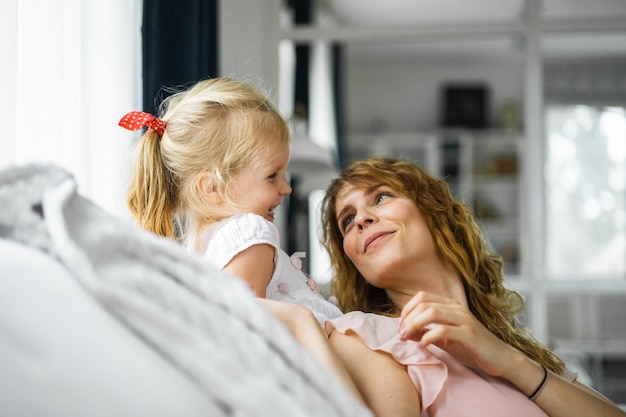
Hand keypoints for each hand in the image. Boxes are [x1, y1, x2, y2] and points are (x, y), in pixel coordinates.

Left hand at [397, 291, 516, 377]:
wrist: (501, 358)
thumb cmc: (472, 347)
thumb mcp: (445, 339)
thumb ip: (426, 333)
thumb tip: (405, 332)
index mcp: (451, 305)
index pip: (422, 297)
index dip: (407, 309)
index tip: (400, 326)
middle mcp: (457, 308)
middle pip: (424, 303)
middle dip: (407, 318)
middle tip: (400, 335)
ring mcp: (464, 319)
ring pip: (431, 312)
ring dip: (413, 325)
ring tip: (406, 338)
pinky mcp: (469, 334)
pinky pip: (443, 330)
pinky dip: (427, 338)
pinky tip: (422, 347)